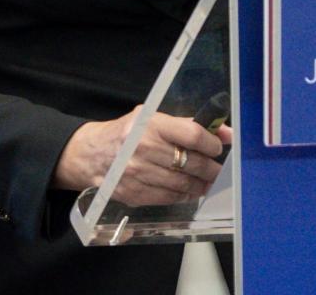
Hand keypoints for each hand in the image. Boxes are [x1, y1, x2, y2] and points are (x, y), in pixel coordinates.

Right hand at [52, 104, 232, 206]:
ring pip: (182, 184)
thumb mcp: (152, 119)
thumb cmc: (127, 133)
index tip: (218, 147)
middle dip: (211, 168)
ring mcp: (137, 174)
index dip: (211, 143)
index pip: (191, 135)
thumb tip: (224, 133)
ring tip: (207, 181)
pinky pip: (169, 197)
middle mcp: (143, 148)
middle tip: (218, 170)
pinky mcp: (134, 194)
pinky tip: (190, 190)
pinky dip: (184, 195)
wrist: (91, 155)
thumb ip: (186, 125)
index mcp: (150, 124)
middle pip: (191, 163)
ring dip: (201, 185)